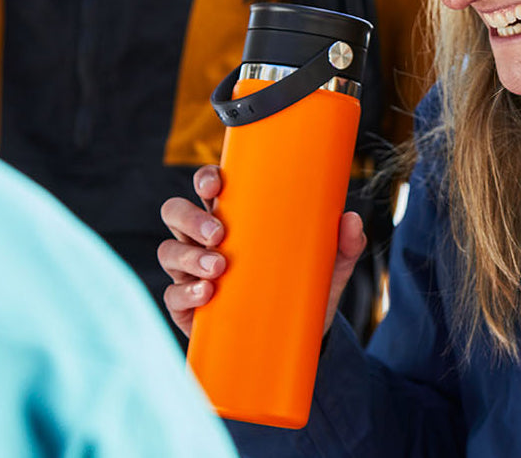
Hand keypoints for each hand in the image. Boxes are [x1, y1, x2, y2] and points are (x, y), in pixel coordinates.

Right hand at [157, 165, 368, 336]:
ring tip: (218, 266)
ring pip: (169, 252)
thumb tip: (351, 219)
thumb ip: (343, 244)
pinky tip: (206, 294)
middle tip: (219, 233)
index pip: (209, 189)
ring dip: (189, 255)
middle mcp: (205, 241)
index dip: (205, 180)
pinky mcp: (187, 307)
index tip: (215, 185)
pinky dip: (185, 292)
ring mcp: (192, 273)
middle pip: (176, 215)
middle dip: (191, 218)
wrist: (296, 340)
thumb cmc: (303, 288)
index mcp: (234, 219)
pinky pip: (172, 295)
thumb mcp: (328, 266)